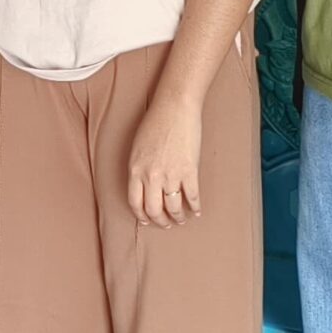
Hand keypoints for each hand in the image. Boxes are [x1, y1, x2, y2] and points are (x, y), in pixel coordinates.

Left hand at [126, 90, 203, 226]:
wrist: (174, 108)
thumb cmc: (155, 123)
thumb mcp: (138, 147)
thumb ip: (139, 167)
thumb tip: (144, 185)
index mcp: (135, 169)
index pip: (135, 202)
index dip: (142, 215)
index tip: (147, 220)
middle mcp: (151, 176)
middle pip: (154, 210)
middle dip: (160, 221)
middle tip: (166, 224)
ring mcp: (171, 175)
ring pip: (173, 207)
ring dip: (178, 217)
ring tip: (181, 219)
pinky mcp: (189, 171)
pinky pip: (192, 197)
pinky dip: (195, 207)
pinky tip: (196, 211)